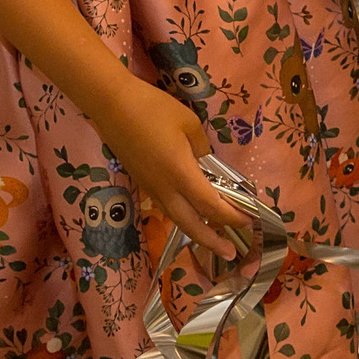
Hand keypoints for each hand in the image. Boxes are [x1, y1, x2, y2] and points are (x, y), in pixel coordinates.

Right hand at [87, 77, 245, 260]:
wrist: (110, 105)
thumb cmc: (152, 109)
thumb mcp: (189, 123)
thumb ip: (202, 149)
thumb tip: (206, 165)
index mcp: (181, 175)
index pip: (212, 206)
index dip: (232, 217)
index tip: (249, 221)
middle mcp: (165, 189)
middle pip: (191, 226)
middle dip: (212, 242)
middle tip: (230, 253)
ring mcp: (150, 188)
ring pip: (177, 220)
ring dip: (197, 233)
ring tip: (214, 240)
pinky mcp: (142, 182)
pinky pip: (166, 207)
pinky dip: (183, 217)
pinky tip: (192, 213)